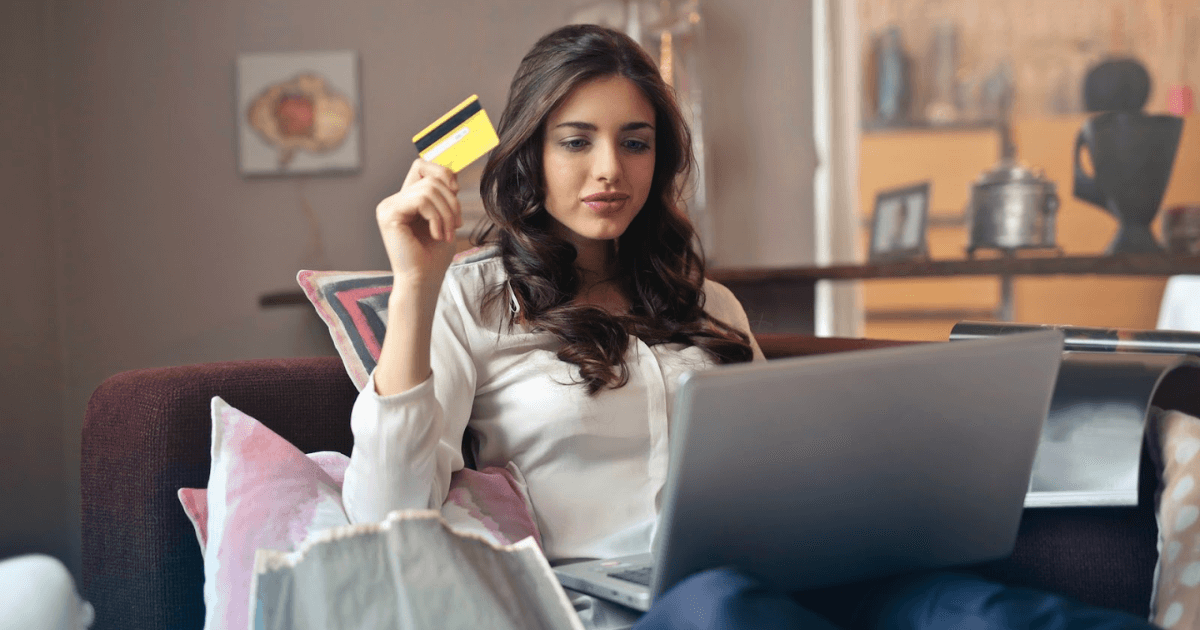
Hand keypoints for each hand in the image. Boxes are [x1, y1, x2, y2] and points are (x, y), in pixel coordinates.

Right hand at [375, 159, 462, 286]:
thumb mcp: (445, 218)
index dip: (442, 172)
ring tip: (447, 234)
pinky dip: (436, 217)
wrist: (423, 280)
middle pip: (430, 179)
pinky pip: (421, 200)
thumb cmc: (434, 255)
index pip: (421, 166)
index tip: (456, 191)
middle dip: (451, 202)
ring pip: (428, 190)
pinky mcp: (389, 214)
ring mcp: (388, 206)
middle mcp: (393, 201)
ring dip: (446, 213)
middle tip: (457, 226)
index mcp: (405, 200)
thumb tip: (454, 172)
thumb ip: (444, 195)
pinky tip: (437, 235)